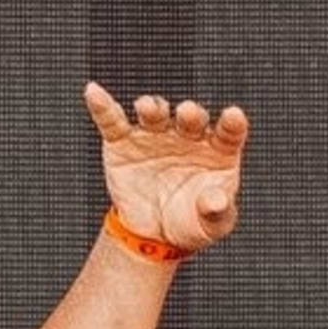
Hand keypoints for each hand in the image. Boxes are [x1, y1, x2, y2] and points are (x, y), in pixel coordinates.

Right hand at [85, 80, 245, 258]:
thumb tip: (217, 200)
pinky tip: (94, 92)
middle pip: (191, 119)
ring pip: (155, 114)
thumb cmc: (191, 223)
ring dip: (152, 108)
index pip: (228, 132)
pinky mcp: (124, 142)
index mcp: (217, 151)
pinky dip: (102, 106)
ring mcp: (156, 136)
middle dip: (189, 114)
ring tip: (147, 108)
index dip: (232, 123)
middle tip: (188, 113)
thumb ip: (218, 213)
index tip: (233, 116)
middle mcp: (188, 137)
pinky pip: (112, 120)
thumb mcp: (211, 225)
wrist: (153, 236)